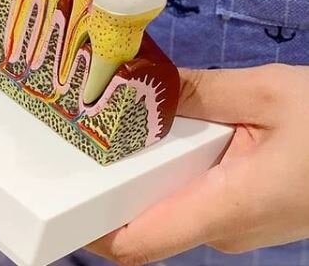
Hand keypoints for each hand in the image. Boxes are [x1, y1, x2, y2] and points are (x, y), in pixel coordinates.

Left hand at [88, 64, 308, 265]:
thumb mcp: (266, 93)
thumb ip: (200, 90)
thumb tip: (142, 81)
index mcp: (228, 206)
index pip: (141, 241)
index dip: (93, 229)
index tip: (56, 197)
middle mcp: (223, 229)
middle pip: (144, 224)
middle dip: (104, 192)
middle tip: (70, 141)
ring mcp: (233, 225)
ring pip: (165, 209)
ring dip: (133, 179)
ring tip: (100, 132)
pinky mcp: (240, 212)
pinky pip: (187, 200)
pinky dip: (163, 176)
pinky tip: (150, 140)